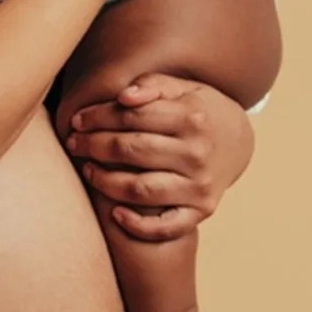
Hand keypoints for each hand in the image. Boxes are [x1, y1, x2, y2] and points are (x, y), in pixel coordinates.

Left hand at [62, 74, 252, 240]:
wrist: (238, 142)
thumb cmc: (199, 111)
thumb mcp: (183, 88)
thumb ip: (152, 85)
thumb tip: (123, 97)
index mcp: (192, 118)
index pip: (133, 117)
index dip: (98, 118)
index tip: (77, 120)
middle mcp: (198, 154)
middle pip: (132, 150)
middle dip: (94, 146)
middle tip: (73, 144)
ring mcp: (200, 186)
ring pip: (141, 189)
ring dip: (106, 182)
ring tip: (87, 170)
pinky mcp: (201, 211)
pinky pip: (166, 227)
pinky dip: (138, 225)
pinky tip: (115, 214)